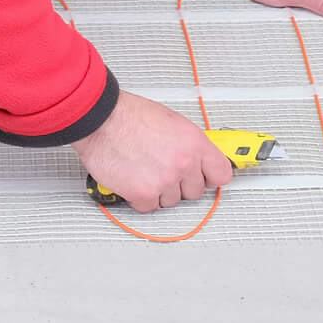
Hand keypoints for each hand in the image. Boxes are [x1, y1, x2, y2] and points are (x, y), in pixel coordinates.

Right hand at [72, 90, 233, 212]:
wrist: (101, 119)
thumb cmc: (129, 115)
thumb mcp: (171, 121)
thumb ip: (188, 144)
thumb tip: (196, 159)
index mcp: (194, 143)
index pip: (221, 174)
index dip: (211, 177)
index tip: (205, 178)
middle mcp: (183, 164)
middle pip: (195, 191)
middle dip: (180, 184)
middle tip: (163, 170)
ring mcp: (164, 181)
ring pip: (171, 201)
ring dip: (158, 191)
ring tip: (144, 170)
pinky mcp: (143, 194)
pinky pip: (149, 207)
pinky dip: (139, 197)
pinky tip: (133, 179)